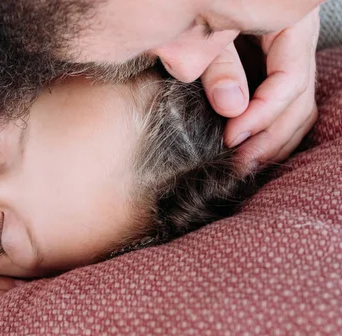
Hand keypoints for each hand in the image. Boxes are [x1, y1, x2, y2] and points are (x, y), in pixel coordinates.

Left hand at [202, 8, 319, 169]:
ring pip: (299, 108)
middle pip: (299, 100)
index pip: (290, 80)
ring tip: (246, 165)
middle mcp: (298, 42)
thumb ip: (218, 63)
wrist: (191, 3)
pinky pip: (287, 107)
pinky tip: (251, 150)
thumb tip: (232, 107)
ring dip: (274, 141)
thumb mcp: (207, 29)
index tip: (231, 139)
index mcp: (290, 24)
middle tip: (239, 164)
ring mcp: (290, 58)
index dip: (262, 115)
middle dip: (270, 137)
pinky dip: (272, 131)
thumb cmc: (198, 7)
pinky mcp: (275, 70)